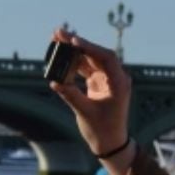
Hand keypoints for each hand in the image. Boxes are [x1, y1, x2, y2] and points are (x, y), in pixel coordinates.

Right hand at [48, 29, 131, 156]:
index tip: (74, 40)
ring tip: (56, 38)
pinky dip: (72, 62)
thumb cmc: (102, 130)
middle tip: (59, 32)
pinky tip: (59, 55)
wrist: (110, 143)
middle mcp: (115, 77)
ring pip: (89, 59)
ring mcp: (106, 79)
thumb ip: (71, 96)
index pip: (106, 58)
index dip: (90, 47)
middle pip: (96, 54)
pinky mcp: (98, 82)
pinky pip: (84, 68)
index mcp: (119, 83)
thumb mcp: (85, 113)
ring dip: (73, 49)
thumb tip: (55, 81)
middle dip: (77, 43)